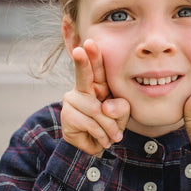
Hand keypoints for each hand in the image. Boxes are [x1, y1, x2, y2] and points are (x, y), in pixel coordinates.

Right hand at [61, 39, 129, 155]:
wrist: (98, 146)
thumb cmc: (111, 125)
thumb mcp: (122, 115)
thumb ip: (121, 108)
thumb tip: (105, 106)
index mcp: (98, 84)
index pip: (96, 68)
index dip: (93, 56)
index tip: (90, 43)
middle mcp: (82, 89)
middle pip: (83, 75)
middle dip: (82, 62)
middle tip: (81, 50)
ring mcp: (72, 101)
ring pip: (95, 109)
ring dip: (108, 126)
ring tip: (113, 136)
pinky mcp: (67, 115)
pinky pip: (89, 122)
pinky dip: (100, 133)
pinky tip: (103, 139)